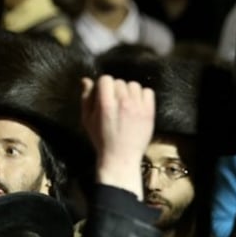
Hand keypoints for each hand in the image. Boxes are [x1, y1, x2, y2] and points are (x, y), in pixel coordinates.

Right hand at [81, 75, 154, 198]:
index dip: (103, 85)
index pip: (106, 79)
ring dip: (129, 92)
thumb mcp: (87, 119)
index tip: (104, 95)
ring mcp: (137, 107)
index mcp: (105, 104)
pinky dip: (143, 96)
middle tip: (115, 103)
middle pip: (120, 82)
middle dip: (115, 90)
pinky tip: (137, 105)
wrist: (121, 158)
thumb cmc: (101, 139)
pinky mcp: (149, 113)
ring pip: (134, 85)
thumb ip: (86, 98)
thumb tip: (86, 80)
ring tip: (126, 104)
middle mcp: (122, 103)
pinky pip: (148, 92)